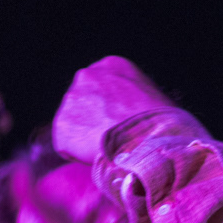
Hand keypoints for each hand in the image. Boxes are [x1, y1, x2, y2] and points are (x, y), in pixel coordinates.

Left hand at [53, 56, 172, 164]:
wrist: (149, 141)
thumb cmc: (161, 124)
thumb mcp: (152, 97)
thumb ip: (131, 100)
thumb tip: (129, 117)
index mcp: (111, 66)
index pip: (101, 88)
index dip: (110, 109)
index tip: (119, 123)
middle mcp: (86, 76)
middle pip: (84, 105)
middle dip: (94, 121)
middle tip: (112, 138)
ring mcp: (70, 100)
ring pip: (74, 126)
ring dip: (87, 139)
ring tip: (109, 148)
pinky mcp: (61, 127)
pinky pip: (68, 147)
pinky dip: (80, 156)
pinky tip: (99, 156)